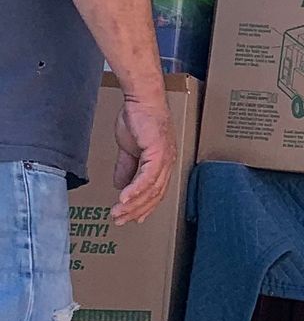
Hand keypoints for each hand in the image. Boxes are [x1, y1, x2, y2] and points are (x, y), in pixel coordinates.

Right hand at [111, 93, 175, 226]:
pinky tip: (123, 199)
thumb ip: (126, 167)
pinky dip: (135, 190)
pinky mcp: (158, 152)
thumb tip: (120, 185)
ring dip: (133, 204)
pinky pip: (147, 177)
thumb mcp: (129, 149)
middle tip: (120, 221)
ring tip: (118, 213)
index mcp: (163, 163)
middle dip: (136, 211)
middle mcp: (168, 163)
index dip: (145, 207)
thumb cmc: (138, 119)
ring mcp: (165, 158)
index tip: (133, 219)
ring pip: (150, 189)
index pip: (156, 192)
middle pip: (154, 195)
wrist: (141, 100)